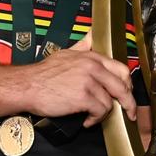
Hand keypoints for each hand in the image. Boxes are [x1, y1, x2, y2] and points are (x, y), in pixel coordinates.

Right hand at [15, 33, 136, 126]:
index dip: (128, 84)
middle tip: (128, 112)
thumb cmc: (43, 73)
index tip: (128, 93)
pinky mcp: (83, 97)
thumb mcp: (66, 53)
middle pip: (122, 86)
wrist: (27, 85)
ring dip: (102, 113)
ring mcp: (88, 81)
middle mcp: (92, 67)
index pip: (121, 69)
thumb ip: (82, 46)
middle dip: (129, 102)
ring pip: (110, 102)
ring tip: (91, 116)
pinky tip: (86, 121)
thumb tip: (91, 35)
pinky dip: (94, 120)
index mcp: (91, 57)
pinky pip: (100, 111)